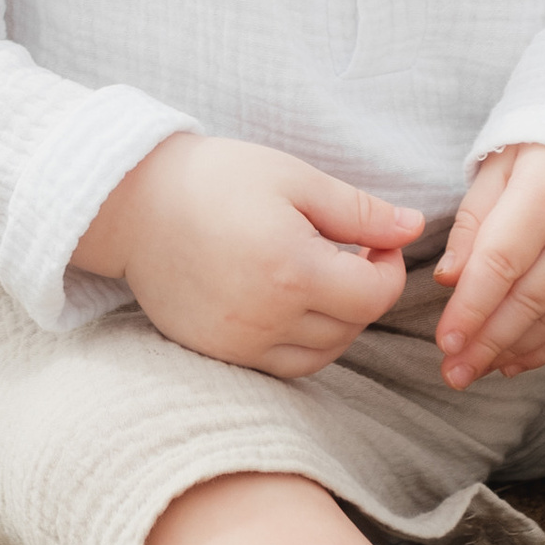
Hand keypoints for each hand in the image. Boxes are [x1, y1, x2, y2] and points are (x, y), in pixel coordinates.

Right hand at [79, 134, 420, 379]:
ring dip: (336, 323)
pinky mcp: (216, 353)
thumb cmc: (214, 179)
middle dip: (364, 293)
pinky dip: (300, 343)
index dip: (389, 269)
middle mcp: (266, 317)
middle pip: (351, 328)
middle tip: (351, 254)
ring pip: (320, 355)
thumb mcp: (293, 177)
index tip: (377, 242)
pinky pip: (279, 366)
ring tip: (319, 278)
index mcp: (292, 269)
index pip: (375, 296)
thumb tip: (413, 228)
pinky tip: (290, 304)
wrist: (131, 204)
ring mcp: (238, 343)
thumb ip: (358, 211)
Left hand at [432, 145, 544, 388]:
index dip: (470, 308)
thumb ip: (474, 221)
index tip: (444, 342)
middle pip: (528, 301)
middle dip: (485, 343)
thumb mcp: (504, 164)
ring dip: (513, 351)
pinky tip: (516, 361)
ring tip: (476, 370)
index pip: (500, 264)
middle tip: (452, 373)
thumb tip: (448, 281)